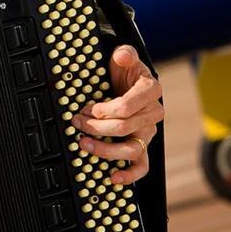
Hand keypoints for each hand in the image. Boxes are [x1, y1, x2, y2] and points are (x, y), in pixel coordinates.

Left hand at [71, 44, 164, 184]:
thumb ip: (125, 54)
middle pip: (124, 127)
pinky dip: (129, 174)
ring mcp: (148, 132)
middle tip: (78, 122)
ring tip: (85, 144)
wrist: (131, 82)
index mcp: (151, 91)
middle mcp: (153, 113)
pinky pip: (142, 165)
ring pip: (132, 148)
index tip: (87, 108)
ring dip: (106, 150)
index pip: (125, 107)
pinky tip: (114, 177)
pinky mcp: (143, 145)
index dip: (103, 110)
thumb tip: (123, 56)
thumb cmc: (126, 72)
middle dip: (96, 126)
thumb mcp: (125, 58)